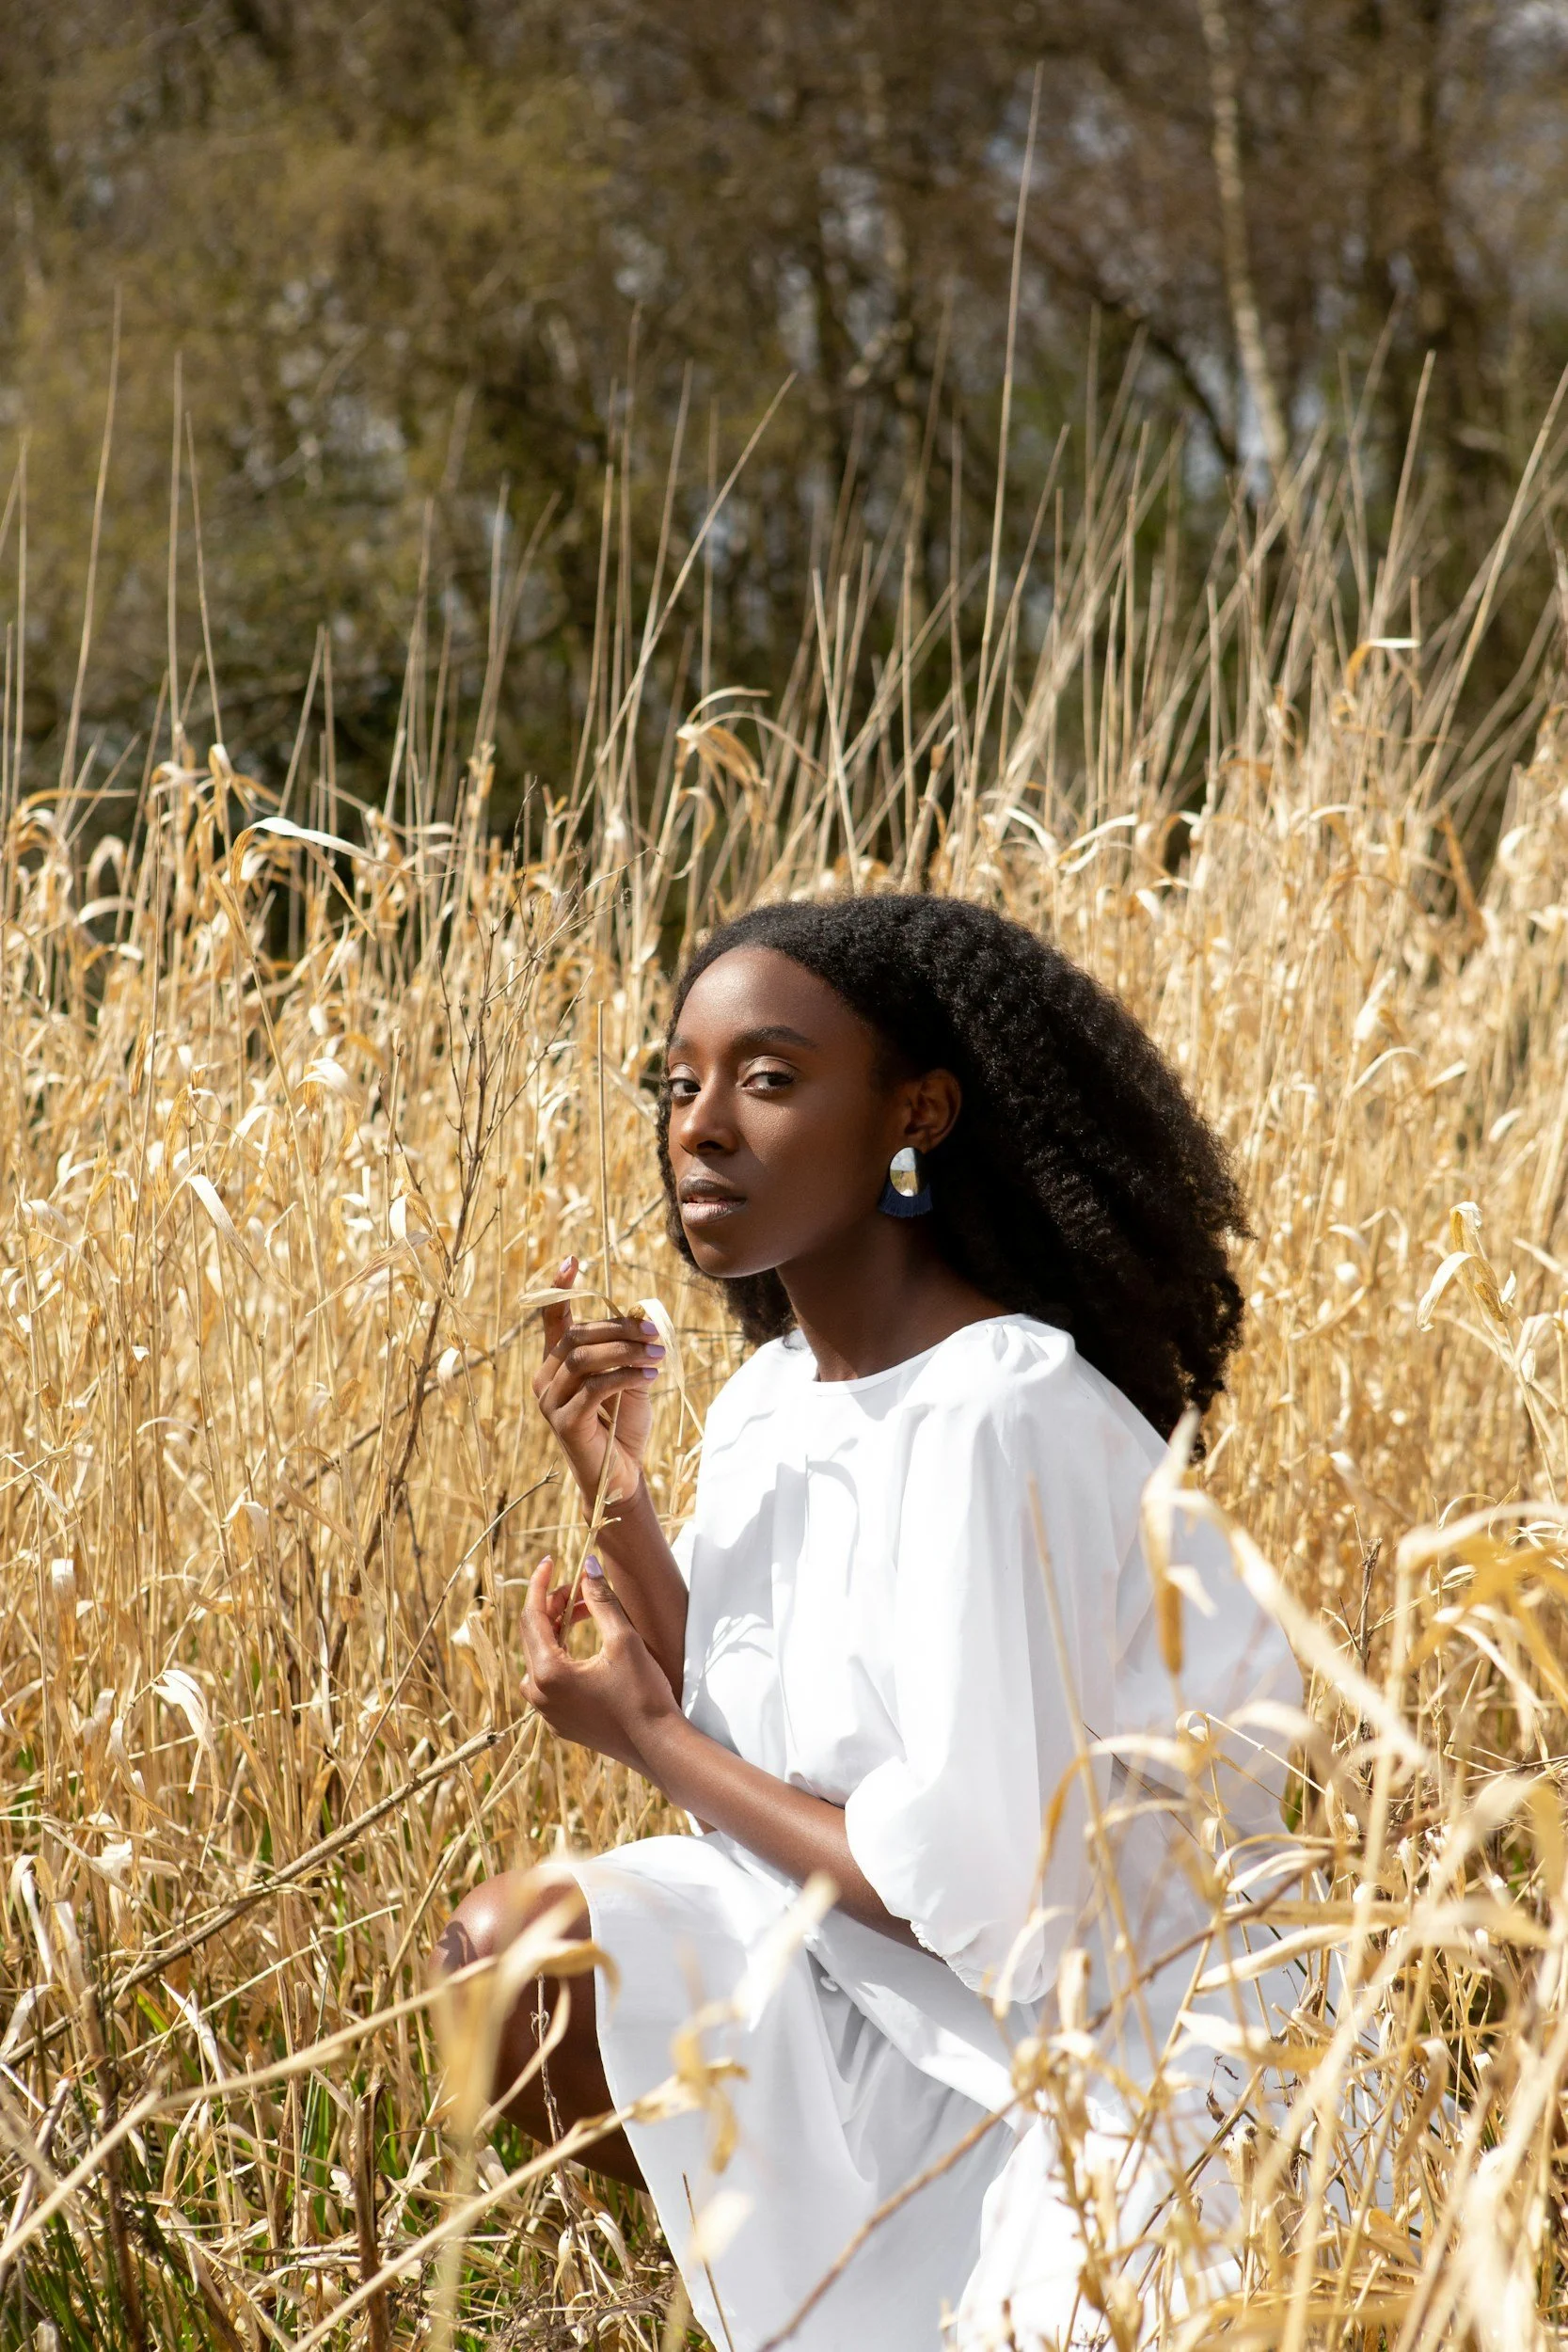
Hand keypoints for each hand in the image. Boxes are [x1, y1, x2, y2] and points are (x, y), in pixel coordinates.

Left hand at [521, 1556, 682, 1775]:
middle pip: (535, 1636)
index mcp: (548, 1673)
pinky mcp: (560, 1723)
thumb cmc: (643, 1694)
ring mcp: (547, 1713)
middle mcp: (539, 1694)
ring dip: (559, 1631)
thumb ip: (601, 1601)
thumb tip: (588, 1567)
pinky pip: (548, 1682)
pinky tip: (584, 1649)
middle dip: (555, 1606)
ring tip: (588, 1614)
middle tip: (582, 1587)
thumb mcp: (624, 1640)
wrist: (658, 1747)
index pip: (532, 1616)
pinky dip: (561, 1656)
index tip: (549, 1561)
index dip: (540, 1584)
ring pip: (540, 1658)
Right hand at [531, 1257, 664, 1512]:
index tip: (573, 1259)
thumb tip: (640, 1317)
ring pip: (584, 1359)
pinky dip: (625, 1376)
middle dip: (618, 1328)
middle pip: (576, 1336)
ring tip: (657, 1357)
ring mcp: (550, 1402)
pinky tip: (649, 1379)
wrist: (621, 1477)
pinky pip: (595, 1387)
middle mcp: (545, 1379)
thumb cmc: (623, 1428)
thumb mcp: (628, 1381)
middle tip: (654, 1333)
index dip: (559, 1288)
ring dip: (626, 1351)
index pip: (553, 1320)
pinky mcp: (564, 1423)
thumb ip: (627, 1352)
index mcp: (557, 1365)